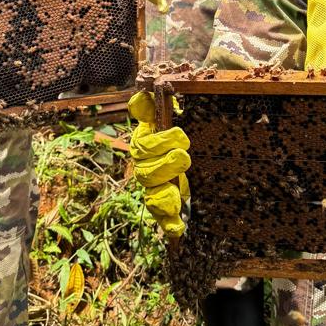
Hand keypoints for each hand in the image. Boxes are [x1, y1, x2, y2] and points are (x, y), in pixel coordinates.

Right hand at [128, 91, 189, 237]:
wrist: (185, 166)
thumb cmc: (174, 140)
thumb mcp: (168, 121)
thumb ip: (152, 110)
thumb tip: (140, 96)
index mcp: (145, 146)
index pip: (143, 145)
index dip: (160, 142)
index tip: (182, 137)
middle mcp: (146, 168)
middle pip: (147, 171)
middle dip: (167, 164)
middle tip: (184, 157)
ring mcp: (153, 189)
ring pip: (151, 194)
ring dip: (165, 194)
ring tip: (178, 192)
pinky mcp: (164, 206)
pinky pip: (161, 217)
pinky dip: (169, 224)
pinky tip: (177, 229)